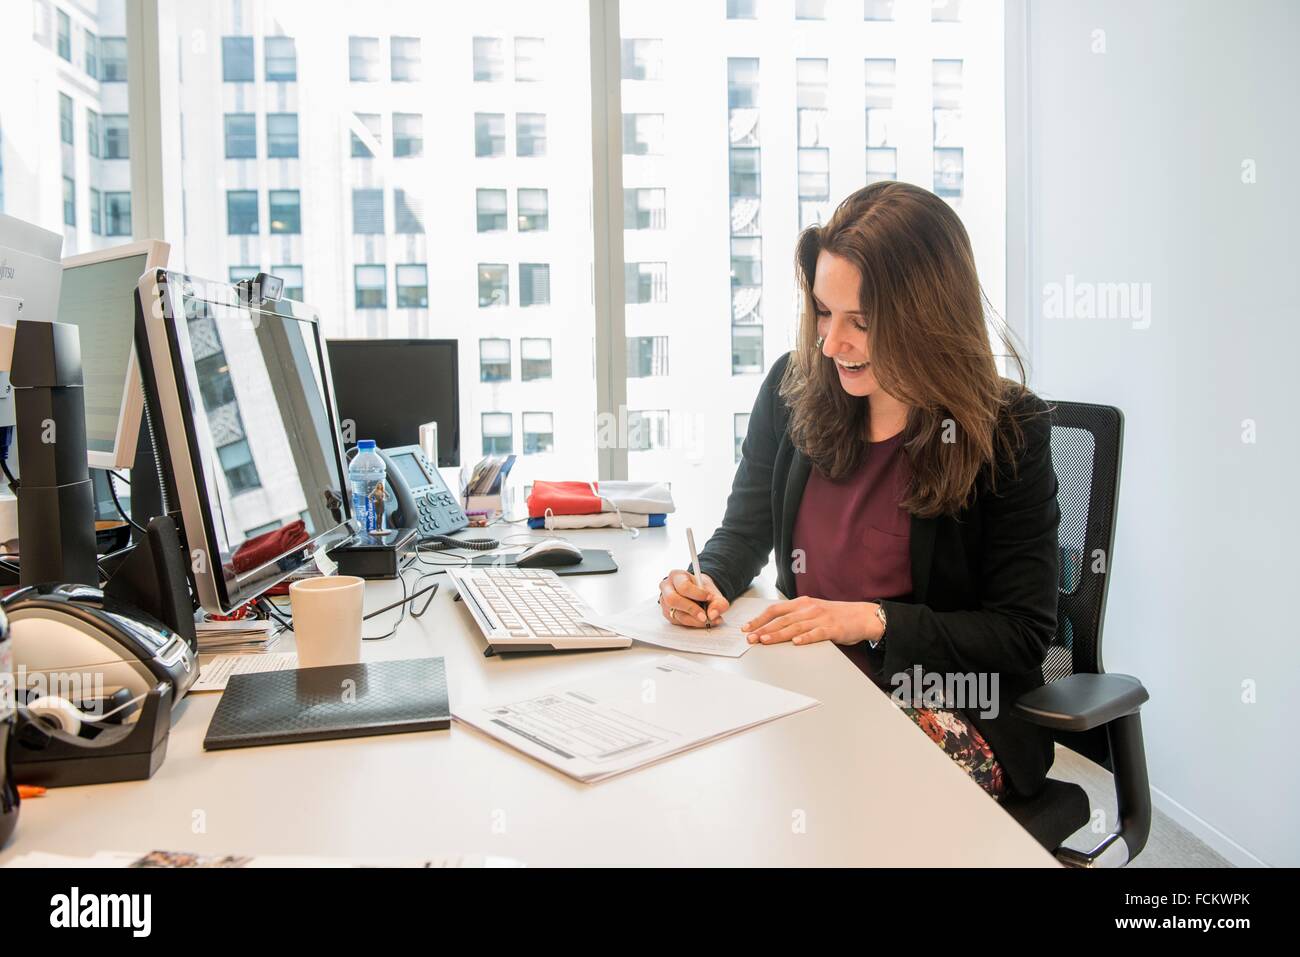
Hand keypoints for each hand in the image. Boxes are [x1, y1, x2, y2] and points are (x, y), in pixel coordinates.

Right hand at [659, 570, 729, 627]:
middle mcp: (667, 588)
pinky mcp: (668, 614)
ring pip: (676, 614)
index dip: (697, 594)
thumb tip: (713, 614)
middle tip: (705, 616)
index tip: (709, 598)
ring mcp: (665, 602)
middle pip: (673, 600)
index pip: (683, 586)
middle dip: (691, 609)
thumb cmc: (703, 590)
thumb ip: (718, 603)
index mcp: (677, 576)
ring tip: (708, 620)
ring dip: (694, 620)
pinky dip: (692, 624)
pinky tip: (701, 622)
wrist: (699, 593)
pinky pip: (678, 622)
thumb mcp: (714, 593)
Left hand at [742, 596, 882, 645]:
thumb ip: (795, 616)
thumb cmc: (835, 615)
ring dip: (779, 634)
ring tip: (766, 640)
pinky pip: (817, 633)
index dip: (760, 618)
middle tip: (750, 638)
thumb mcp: (812, 611)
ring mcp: (821, 618)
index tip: (747, 627)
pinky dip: (806, 638)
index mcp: (802, 604)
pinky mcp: (833, 629)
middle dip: (763, 629)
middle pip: (782, 619)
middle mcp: (809, 609)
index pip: (775, 610)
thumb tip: (772, 626)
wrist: (862, 616)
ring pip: (795, 626)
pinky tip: (796, 642)